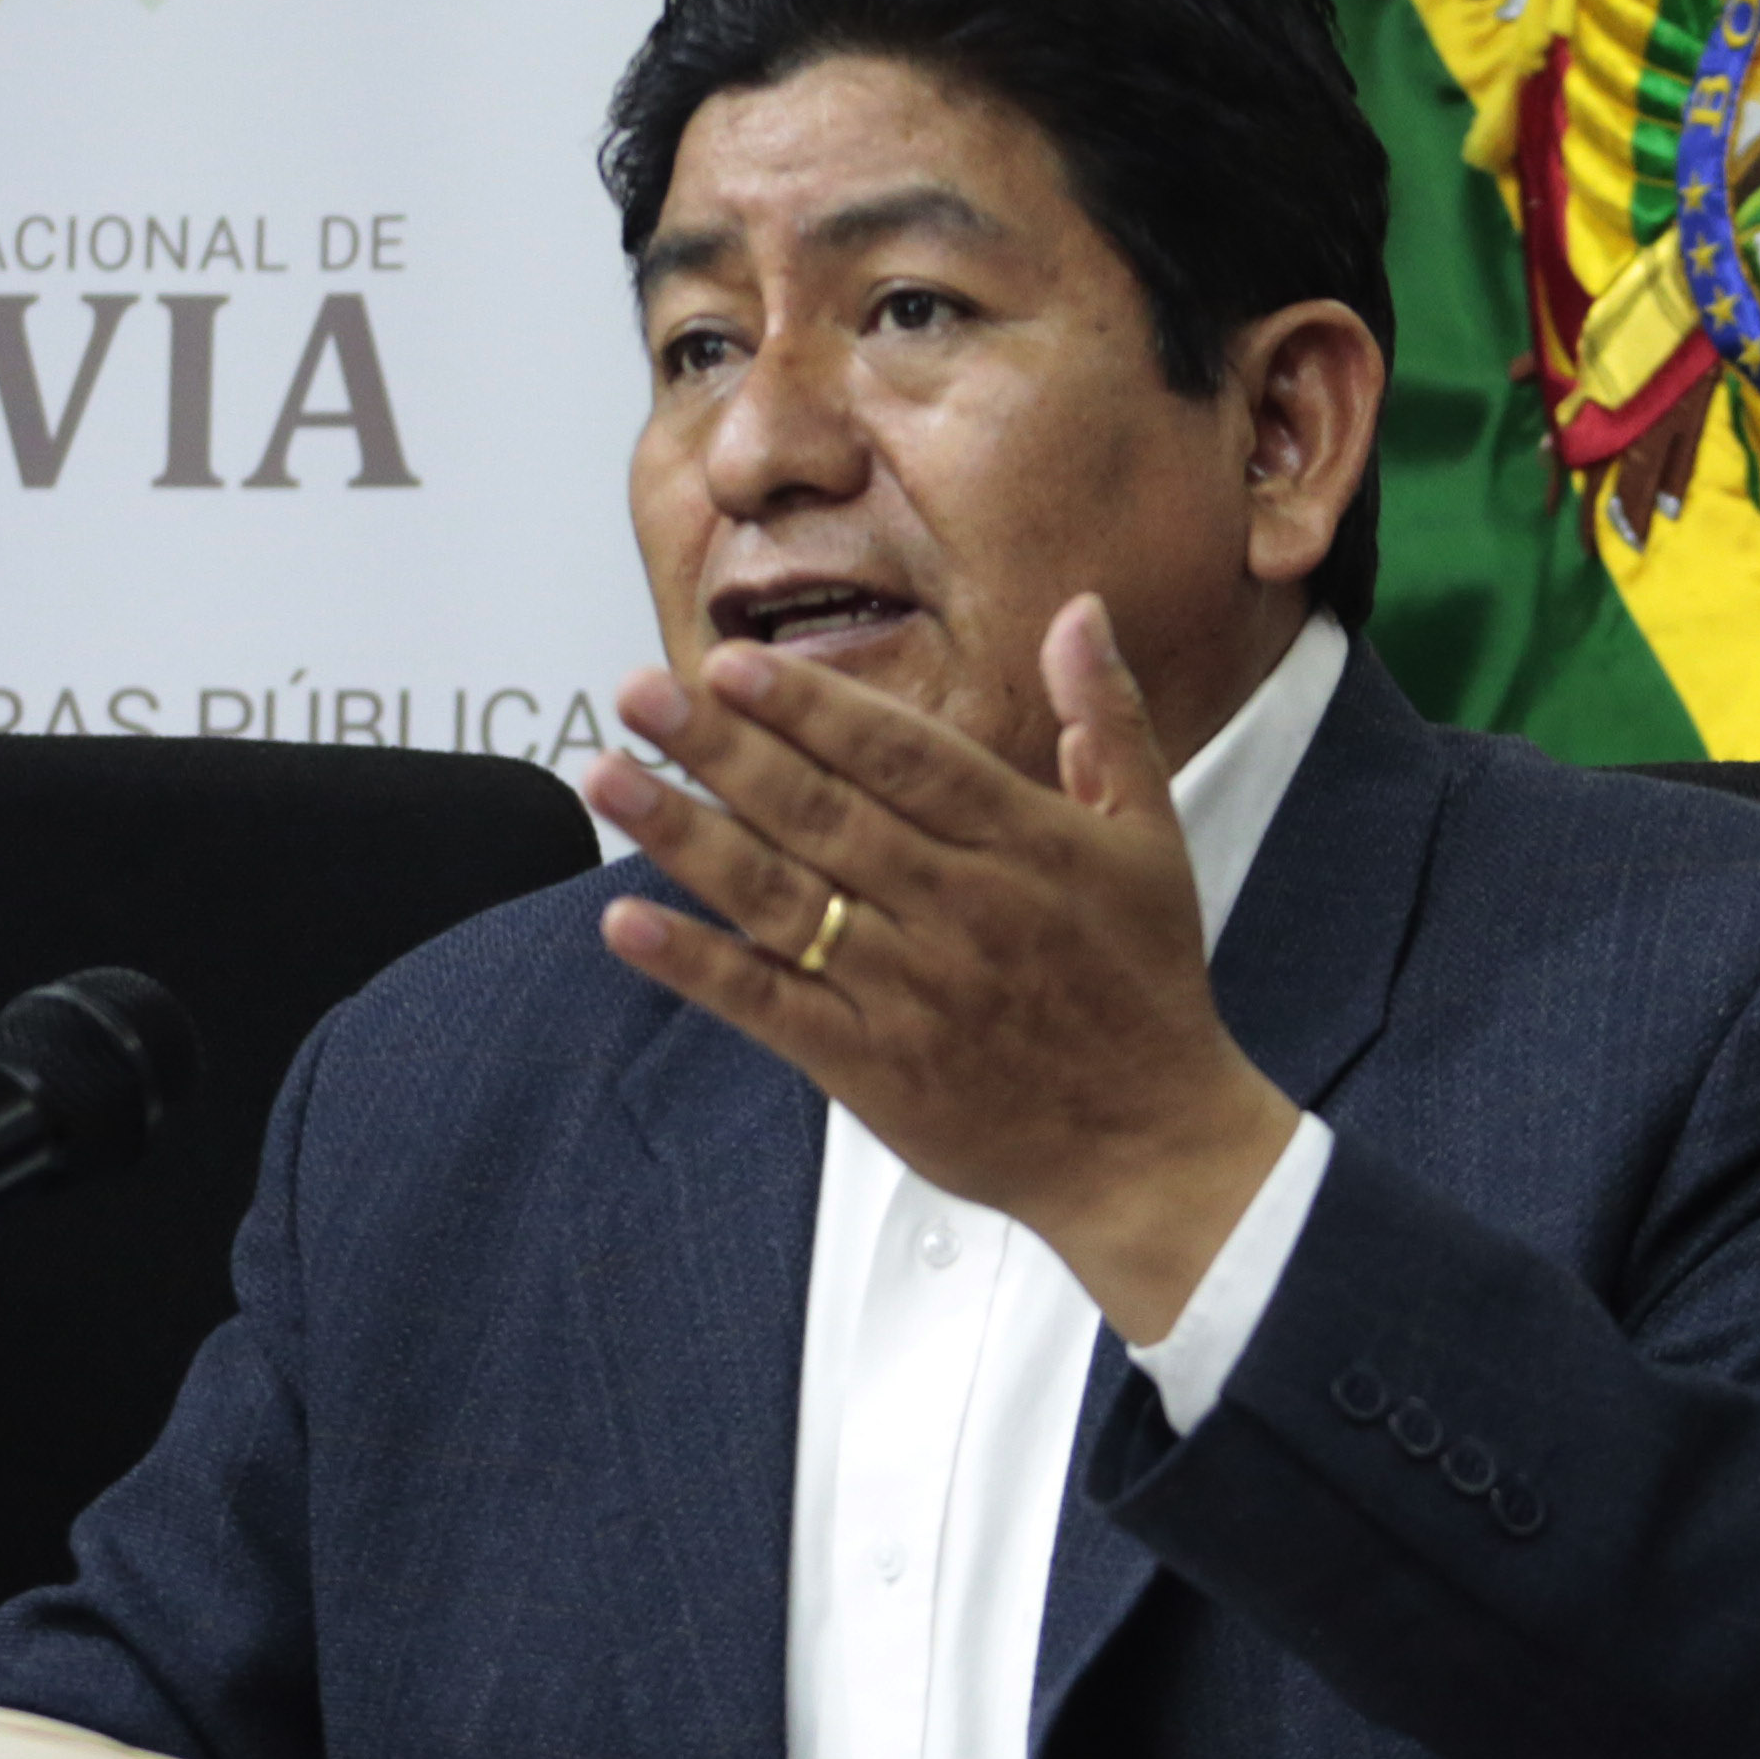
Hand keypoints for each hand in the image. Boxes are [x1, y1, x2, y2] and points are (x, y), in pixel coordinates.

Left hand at [581, 597, 1300, 1341]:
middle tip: (638, 690)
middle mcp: (961, 909)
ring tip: (608, 777)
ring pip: (783, 898)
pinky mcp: (874, 1067)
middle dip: (723, 747)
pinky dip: (697, 964)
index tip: (735, 662)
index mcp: (1026, 844)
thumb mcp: (1152, 840)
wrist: (1151, 1147)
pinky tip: (625, 922)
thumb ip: (1108, 719)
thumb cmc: (1146, 987)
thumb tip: (1079, 611)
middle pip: (823, 813)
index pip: (905, 757)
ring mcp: (911, 991)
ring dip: (686, 836)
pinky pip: (772, 1005)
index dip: (814, 708)